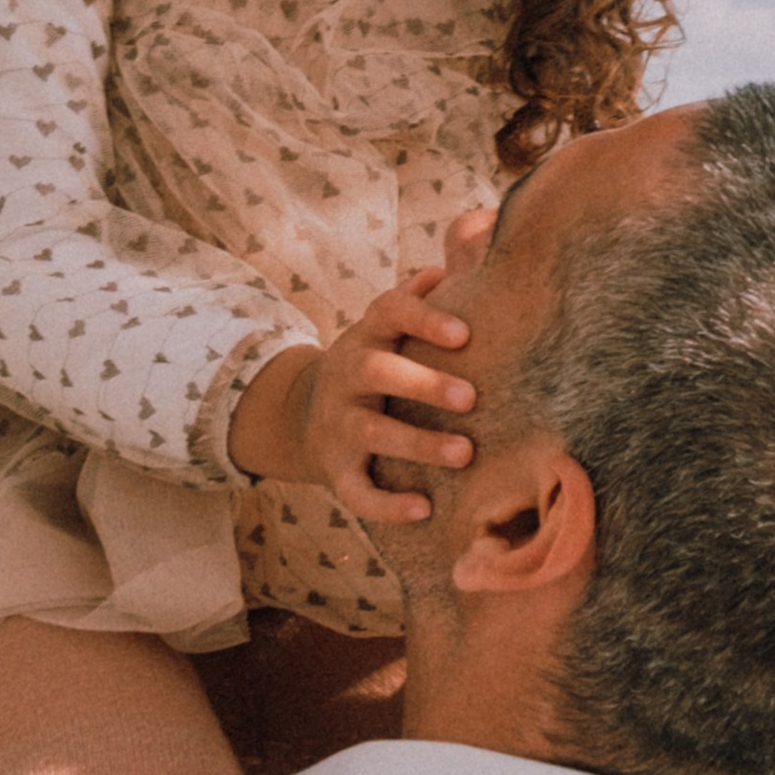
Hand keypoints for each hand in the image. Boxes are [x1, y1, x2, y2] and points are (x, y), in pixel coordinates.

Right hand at [227, 270, 473, 526]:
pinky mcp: (336, 471)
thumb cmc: (372, 365)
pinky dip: (387, 505)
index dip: (424, 318)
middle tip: (470, 397)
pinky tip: (424, 509)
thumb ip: (415, 298)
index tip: (464, 333)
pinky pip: (357, 492)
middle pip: (378, 372)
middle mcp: (349, 377)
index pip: (389, 313)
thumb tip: (448, 266)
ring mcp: (339, 426)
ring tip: (464, 454)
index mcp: (368, 337)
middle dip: (423, 384)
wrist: (304, 416)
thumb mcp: (384, 328)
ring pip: (371, 434)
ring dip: (417, 445)